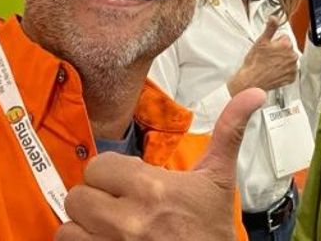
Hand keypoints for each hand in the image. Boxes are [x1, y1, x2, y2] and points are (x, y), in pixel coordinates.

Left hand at [54, 88, 266, 240]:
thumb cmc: (213, 229)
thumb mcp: (220, 180)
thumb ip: (229, 132)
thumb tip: (253, 94)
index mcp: (153, 189)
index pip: (98, 167)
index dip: (109, 173)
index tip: (126, 182)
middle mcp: (128, 221)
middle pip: (77, 196)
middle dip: (94, 198)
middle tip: (114, 204)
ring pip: (68, 228)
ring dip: (83, 226)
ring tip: (104, 226)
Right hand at [227, 16, 297, 94]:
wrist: (252, 80)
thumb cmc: (255, 63)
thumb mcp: (261, 41)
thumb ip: (270, 27)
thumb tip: (274, 18)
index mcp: (286, 45)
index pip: (285, 37)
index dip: (275, 42)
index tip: (269, 47)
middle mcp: (292, 57)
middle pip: (288, 49)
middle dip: (280, 51)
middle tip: (268, 56)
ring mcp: (292, 68)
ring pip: (289, 59)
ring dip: (282, 60)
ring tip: (270, 64)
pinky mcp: (291, 78)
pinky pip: (290, 71)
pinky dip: (284, 71)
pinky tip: (274, 71)